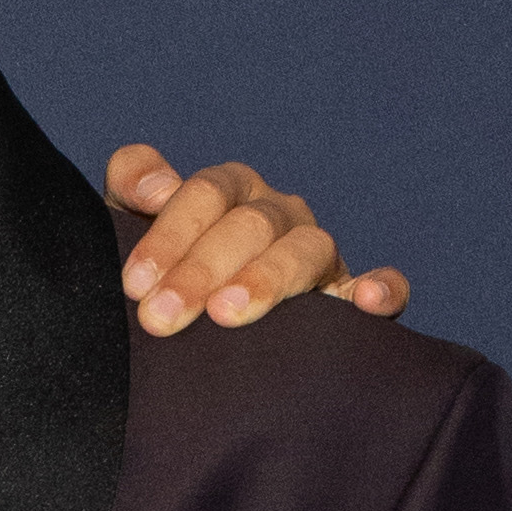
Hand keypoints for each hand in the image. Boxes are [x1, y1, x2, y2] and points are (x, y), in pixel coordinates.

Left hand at [103, 148, 412, 336]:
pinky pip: (383, 287)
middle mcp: (278, 214)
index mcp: (229, 191)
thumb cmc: (154, 272)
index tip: (134, 284)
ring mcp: (317, 253)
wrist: (185, 325)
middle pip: (251, 224)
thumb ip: (131, 186)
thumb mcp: (127, 225)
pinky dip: (382, 289)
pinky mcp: (349, 296)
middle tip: (161, 317)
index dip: (170, 234)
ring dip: (267, 279)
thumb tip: (155, 185)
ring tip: (227, 314)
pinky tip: (365, 302)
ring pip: (308, 249)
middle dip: (202, 269)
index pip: (206, 194)